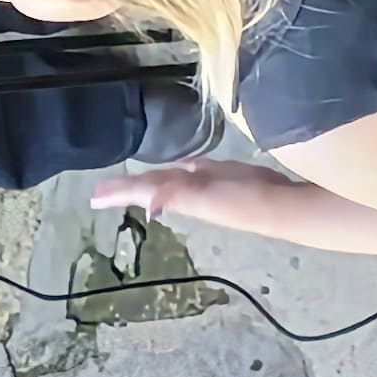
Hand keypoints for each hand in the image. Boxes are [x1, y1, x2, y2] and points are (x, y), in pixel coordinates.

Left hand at [89, 159, 296, 219]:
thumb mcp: (206, 197)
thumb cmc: (243, 202)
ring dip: (149, 180)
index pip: (142, 189)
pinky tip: (183, 169)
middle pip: (150, 186)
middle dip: (127, 188)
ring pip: (169, 179)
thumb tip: (148, 205)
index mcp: (179, 195)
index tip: (94, 197)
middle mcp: (187, 191)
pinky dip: (182, 172)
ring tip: (129, 183)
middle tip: (101, 192)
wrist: (282, 207)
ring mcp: (206, 185)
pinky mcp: (225, 177)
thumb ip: (177, 195)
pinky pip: (194, 173)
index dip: (120, 192)